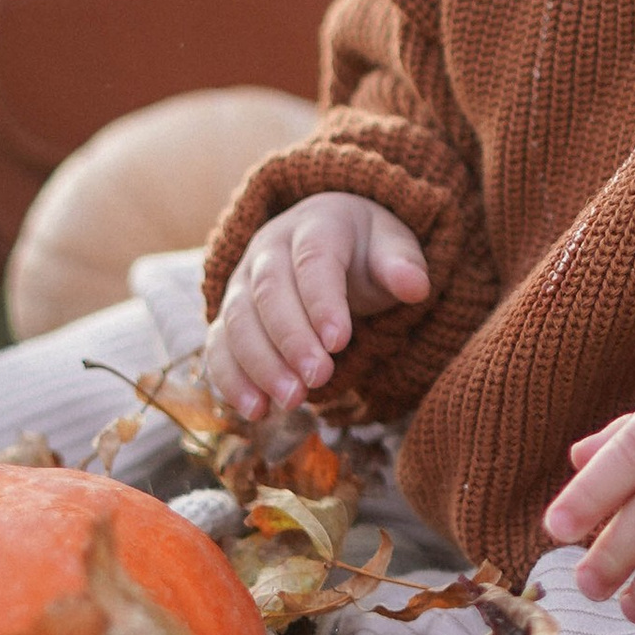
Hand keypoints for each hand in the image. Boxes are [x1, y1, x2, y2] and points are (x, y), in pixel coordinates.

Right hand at [202, 194, 430, 419]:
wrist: (331, 244)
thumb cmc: (367, 251)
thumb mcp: (393, 247)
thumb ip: (403, 265)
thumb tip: (415, 285)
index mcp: (315, 225)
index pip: (313, 259)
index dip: (322, 300)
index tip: (339, 342)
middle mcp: (269, 249)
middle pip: (269, 292)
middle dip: (291, 339)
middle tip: (318, 378)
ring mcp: (243, 282)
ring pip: (238, 320)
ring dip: (261, 364)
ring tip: (292, 401)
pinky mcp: (231, 316)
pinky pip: (219, 346)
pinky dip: (231, 379)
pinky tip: (255, 410)